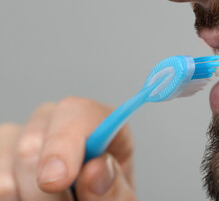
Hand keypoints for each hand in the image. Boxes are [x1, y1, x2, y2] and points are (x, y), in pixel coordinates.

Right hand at [0, 97, 136, 200]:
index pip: (79, 112)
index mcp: (100, 126)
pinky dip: (12, 198)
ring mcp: (25, 138)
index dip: (64, 142)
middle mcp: (60, 125)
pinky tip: (30, 200)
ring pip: (8, 162)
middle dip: (45, 189)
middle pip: (34, 140)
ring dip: (28, 197)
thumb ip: (115, 189)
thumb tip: (97, 169)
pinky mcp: (3, 156)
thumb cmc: (107, 199)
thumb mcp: (120, 200)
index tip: (57, 181)